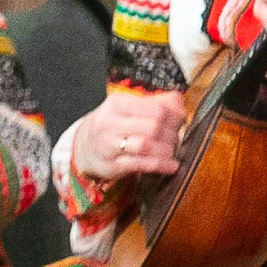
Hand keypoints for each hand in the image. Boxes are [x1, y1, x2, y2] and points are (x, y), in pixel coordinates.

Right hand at [63, 86, 185, 199]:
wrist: (84, 148)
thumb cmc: (112, 126)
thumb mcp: (126, 108)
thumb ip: (154, 102)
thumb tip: (178, 101)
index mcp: (117, 103)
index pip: (156, 107)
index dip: (175, 115)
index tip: (182, 121)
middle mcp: (111, 122)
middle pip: (154, 126)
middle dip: (172, 134)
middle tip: (177, 139)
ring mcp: (110, 145)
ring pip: (148, 145)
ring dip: (167, 150)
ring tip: (173, 152)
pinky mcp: (113, 165)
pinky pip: (142, 164)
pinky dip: (162, 165)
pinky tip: (171, 166)